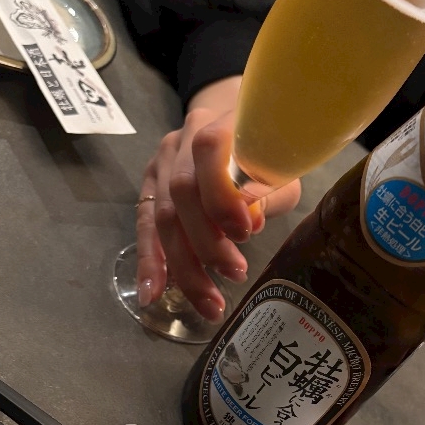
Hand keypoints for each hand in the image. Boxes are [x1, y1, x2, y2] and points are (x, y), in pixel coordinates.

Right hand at [135, 78, 300, 319]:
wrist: (236, 124)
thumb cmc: (266, 151)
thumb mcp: (280, 166)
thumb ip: (267, 191)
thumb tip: (250, 222)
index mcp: (218, 122)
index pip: (208, 152)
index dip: (222, 196)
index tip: (246, 234)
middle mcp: (182, 140)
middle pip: (180, 194)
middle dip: (206, 244)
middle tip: (236, 274)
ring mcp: (161, 162)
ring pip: (161, 216)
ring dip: (184, 265)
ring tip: (209, 302)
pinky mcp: (150, 184)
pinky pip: (144, 226)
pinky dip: (150, 261)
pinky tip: (152, 293)